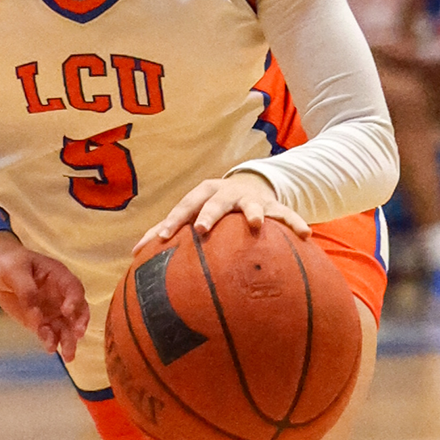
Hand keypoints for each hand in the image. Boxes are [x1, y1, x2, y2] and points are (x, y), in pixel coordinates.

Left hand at [0, 231, 88, 359]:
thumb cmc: (11, 263)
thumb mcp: (16, 271)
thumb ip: (27, 291)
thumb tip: (37, 316)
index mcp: (59, 276)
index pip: (73, 288)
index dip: (74, 300)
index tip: (67, 311)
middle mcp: (61, 295)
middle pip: (77, 310)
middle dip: (79, 323)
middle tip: (77, 335)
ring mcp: (53, 310)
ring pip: (66, 327)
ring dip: (69, 341)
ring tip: (68, 356)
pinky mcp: (42, 322)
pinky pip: (50, 333)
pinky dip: (51, 341)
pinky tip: (50, 348)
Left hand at [134, 171, 309, 253]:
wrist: (251, 185)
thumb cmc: (211, 208)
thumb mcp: (192, 214)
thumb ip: (165, 232)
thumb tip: (134, 254)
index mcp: (203, 194)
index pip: (184, 206)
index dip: (172, 221)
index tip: (162, 238)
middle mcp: (226, 193)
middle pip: (215, 201)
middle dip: (208, 213)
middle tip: (201, 228)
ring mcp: (252, 199)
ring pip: (252, 205)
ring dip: (254, 213)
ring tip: (257, 224)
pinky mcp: (274, 205)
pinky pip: (287, 215)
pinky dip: (295, 224)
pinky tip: (305, 236)